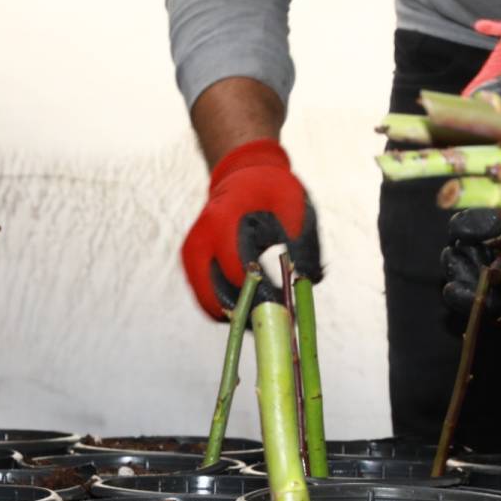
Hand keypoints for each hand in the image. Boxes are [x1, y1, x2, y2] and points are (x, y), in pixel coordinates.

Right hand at [181, 139, 320, 318]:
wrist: (241, 176)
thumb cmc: (273, 189)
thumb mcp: (295, 205)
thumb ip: (303, 242)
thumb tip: (310, 281)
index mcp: (223, 221)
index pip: (238, 272)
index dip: (263, 297)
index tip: (288, 311)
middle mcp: (200, 240)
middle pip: (216, 297)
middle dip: (248, 315)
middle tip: (277, 324)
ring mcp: (191, 253)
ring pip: (209, 304)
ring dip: (238, 316)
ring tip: (270, 317)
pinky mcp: (191, 264)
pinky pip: (207, 298)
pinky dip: (229, 309)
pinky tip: (255, 306)